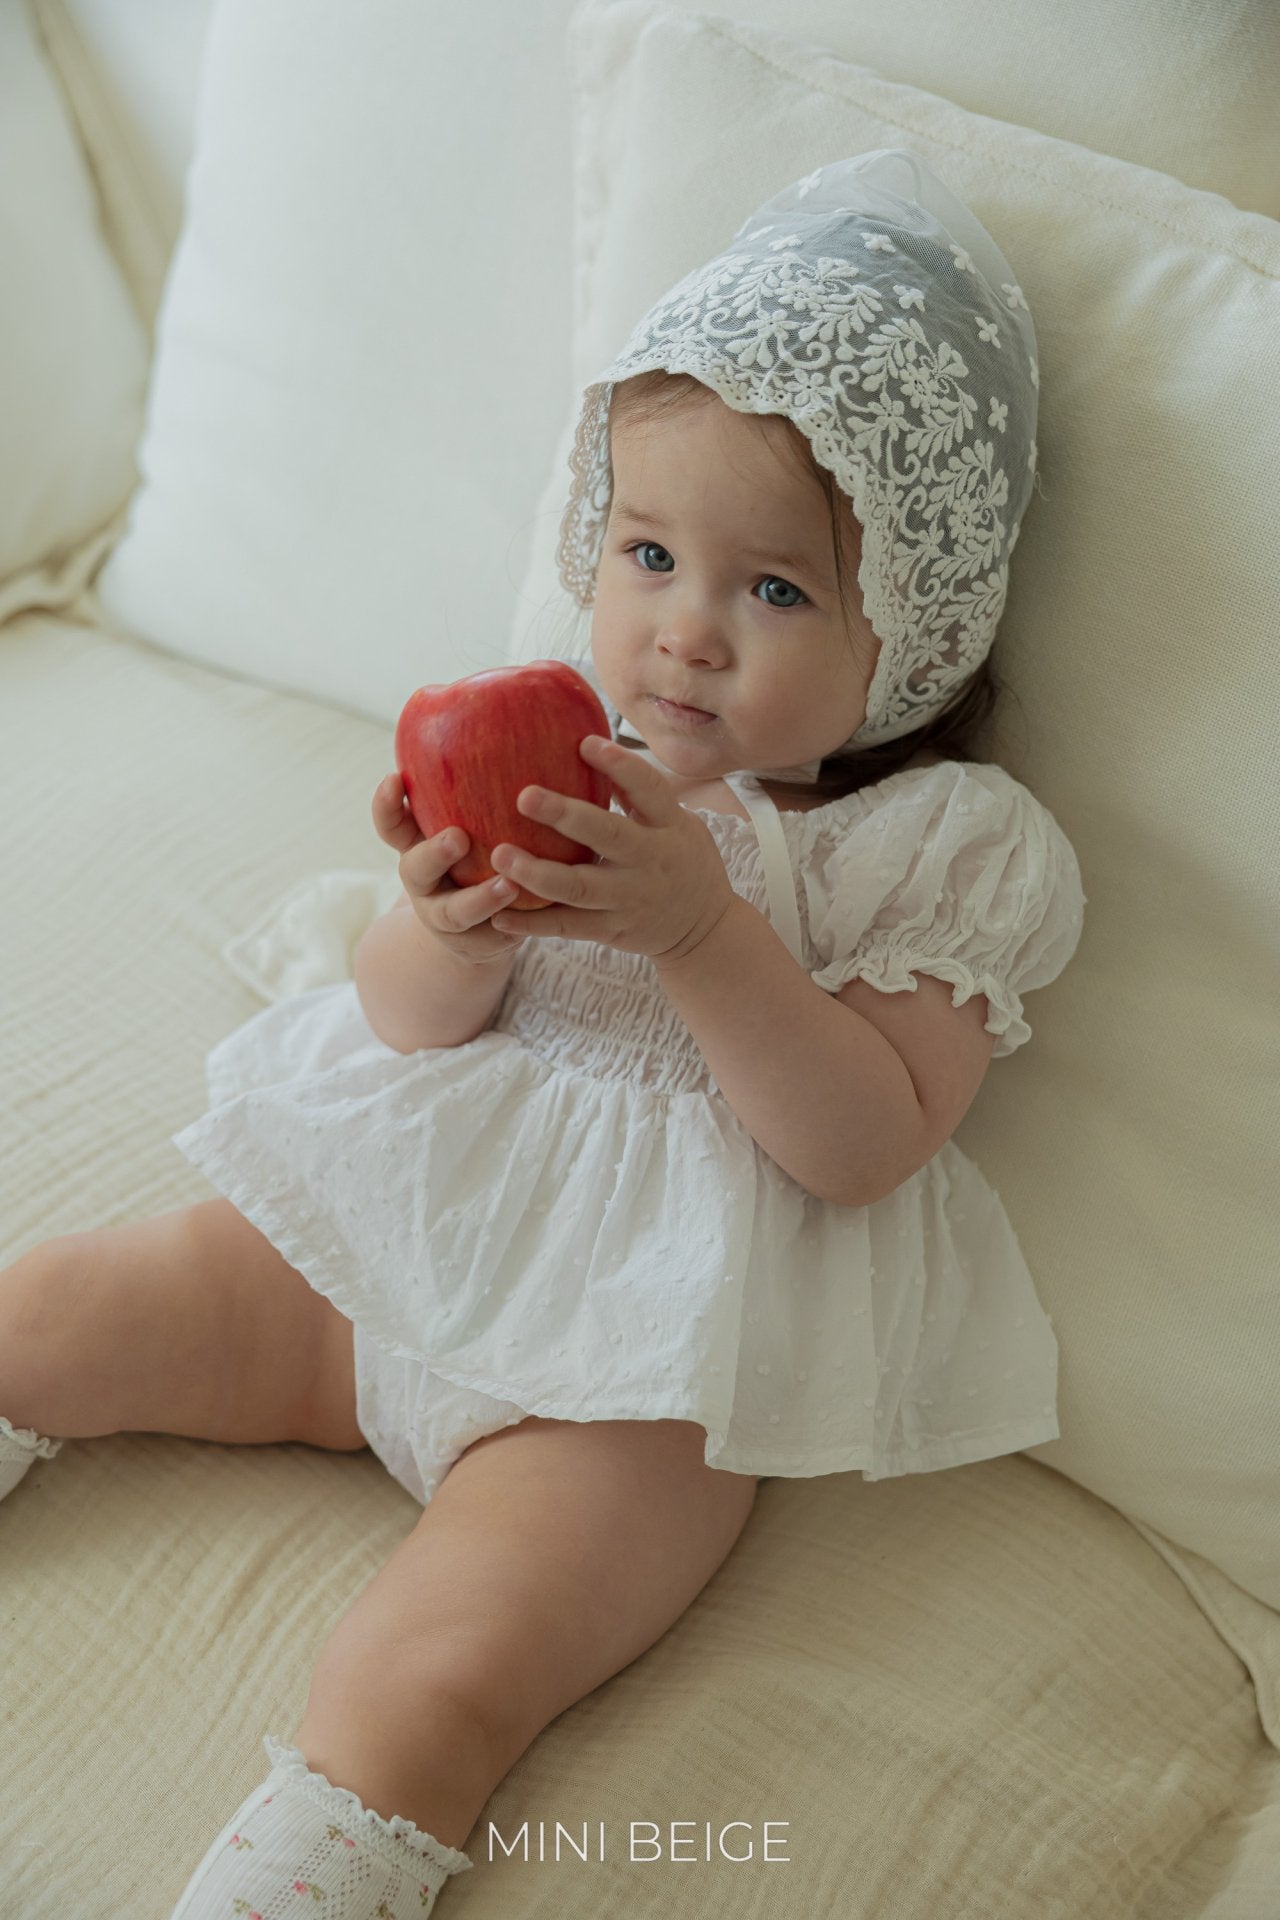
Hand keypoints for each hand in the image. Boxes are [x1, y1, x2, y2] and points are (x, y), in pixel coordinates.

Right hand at [371, 771, 528, 966]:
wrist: (485, 924)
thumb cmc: (484, 849)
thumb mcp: (476, 816)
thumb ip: (484, 781)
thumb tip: (528, 699)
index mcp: (420, 842)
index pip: (391, 821)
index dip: (388, 803)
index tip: (395, 778)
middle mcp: (426, 880)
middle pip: (414, 867)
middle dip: (432, 852)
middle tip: (457, 838)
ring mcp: (447, 916)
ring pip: (452, 912)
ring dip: (477, 899)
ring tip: (507, 886)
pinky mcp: (478, 943)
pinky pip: (491, 937)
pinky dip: (508, 927)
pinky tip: (531, 915)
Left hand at [487, 735, 735, 962]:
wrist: (703, 929)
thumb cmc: (681, 861)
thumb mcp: (679, 823)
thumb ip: (640, 796)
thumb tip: (589, 745)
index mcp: (669, 827)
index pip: (648, 789)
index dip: (620, 765)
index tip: (584, 743)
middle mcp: (650, 862)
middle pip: (608, 836)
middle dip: (565, 816)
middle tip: (524, 796)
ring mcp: (630, 900)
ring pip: (580, 888)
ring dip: (537, 873)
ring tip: (500, 855)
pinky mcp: (613, 930)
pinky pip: (569, 927)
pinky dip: (533, 923)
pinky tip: (500, 915)